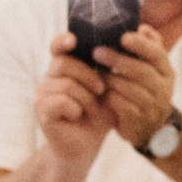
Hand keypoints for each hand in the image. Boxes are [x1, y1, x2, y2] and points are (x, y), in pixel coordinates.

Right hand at [35, 31, 117, 161]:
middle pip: (64, 63)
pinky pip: (61, 101)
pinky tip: (77, 116)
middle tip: (101, 90)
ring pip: (66, 84)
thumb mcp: (111, 90)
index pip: (58, 46)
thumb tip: (140, 35)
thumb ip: (116, 67)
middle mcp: (50, 77)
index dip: (63, 40)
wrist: (86, 146)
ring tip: (90, 109)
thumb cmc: (99, 116)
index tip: (73, 40)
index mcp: (65, 67)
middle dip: (89, 76)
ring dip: (86, 98)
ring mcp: (43, 93)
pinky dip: (75, 109)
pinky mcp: (41, 110)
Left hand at [94, 26, 177, 149]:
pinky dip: (111, 97)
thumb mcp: (152, 70)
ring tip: (95, 71)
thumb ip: (148, 48)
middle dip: (118, 60)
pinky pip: (123, 106)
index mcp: (165, 71)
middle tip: (97, 52)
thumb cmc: (145, 91)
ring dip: (111, 79)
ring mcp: (152, 106)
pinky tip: (100, 91)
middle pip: (142, 71)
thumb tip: (142, 28)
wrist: (152, 129)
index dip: (140, 45)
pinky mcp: (139, 121)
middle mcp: (163, 88)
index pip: (157, 54)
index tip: (122, 37)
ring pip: (131, 89)